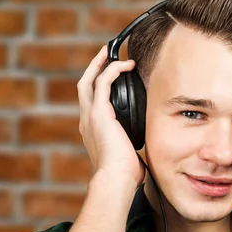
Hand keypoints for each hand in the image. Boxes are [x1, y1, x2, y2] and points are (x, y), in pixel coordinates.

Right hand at [77, 45, 144, 187]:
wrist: (116, 179)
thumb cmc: (125, 174)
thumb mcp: (128, 154)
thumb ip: (133, 144)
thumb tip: (147, 144)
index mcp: (93, 131)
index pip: (91, 102)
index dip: (98, 88)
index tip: (110, 78)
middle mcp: (87, 121)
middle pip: (84, 86)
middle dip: (93, 69)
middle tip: (105, 55)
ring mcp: (90, 116)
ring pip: (89, 81)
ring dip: (100, 64)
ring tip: (112, 53)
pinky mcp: (99, 112)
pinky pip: (103, 82)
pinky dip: (113, 70)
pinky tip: (126, 65)